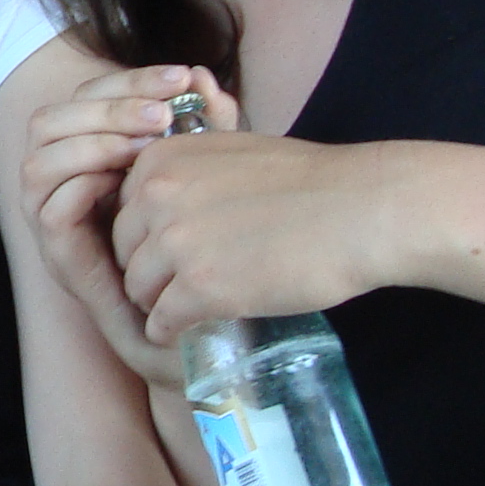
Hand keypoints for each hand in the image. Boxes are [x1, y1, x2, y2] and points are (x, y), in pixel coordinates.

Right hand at [24, 66, 231, 387]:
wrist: (210, 330)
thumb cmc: (211, 245)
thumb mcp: (214, 170)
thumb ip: (207, 125)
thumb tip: (202, 77)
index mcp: (94, 154)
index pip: (87, 96)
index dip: (128, 79)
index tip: (183, 77)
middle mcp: (64, 183)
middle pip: (49, 120)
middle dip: (106, 107)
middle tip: (163, 114)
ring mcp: (56, 223)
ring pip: (37, 161)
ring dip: (90, 144)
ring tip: (146, 146)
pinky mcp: (62, 260)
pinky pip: (47, 211)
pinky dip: (80, 185)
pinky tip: (127, 180)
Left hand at [112, 127, 406, 341]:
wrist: (361, 208)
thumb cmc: (308, 181)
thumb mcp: (230, 153)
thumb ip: (188, 173)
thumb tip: (158, 205)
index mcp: (160, 159)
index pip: (123, 208)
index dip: (145, 234)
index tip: (169, 251)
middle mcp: (156, 196)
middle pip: (123, 250)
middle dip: (147, 270)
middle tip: (176, 286)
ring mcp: (175, 243)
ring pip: (137, 289)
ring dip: (157, 303)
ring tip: (185, 310)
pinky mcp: (199, 288)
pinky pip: (160, 321)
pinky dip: (170, 331)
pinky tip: (188, 332)